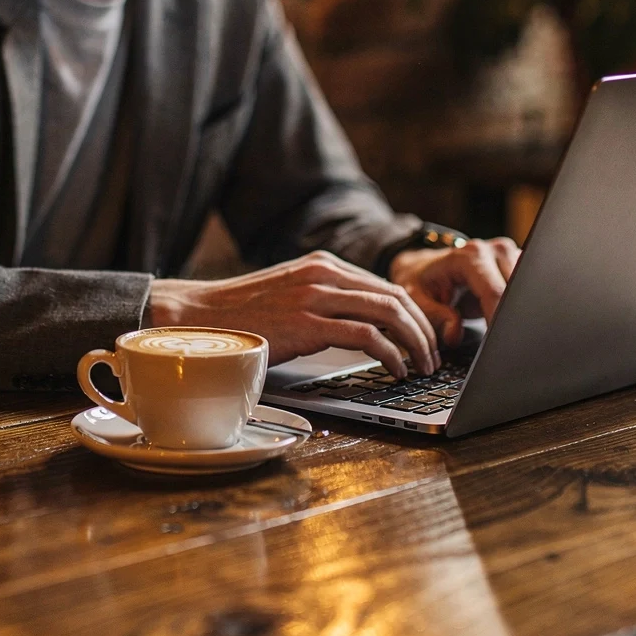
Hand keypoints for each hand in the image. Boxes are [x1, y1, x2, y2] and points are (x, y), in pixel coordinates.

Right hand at [145, 251, 438, 376]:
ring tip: (422, 367)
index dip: (415, 315)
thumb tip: (364, 325)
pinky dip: (391, 355)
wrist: (200, 317)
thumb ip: (326, 300)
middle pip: (397, 297)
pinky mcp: (309, 323)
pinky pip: (367, 336)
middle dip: (424, 330)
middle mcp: (325, 273)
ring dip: (415, 344)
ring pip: (390, 313)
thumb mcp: (291, 295)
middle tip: (434, 357)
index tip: (425, 340)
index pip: (386, 286)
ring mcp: (317, 296)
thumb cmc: (244, 315)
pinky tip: (396, 370)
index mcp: (324, 265)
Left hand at [388, 237, 520, 346]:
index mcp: (470, 256)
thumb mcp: (416, 298)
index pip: (496, 292)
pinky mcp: (518, 265)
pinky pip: (530, 289)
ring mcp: (510, 255)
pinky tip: (509, 319)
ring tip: (503, 330)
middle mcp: (495, 251)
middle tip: (501, 342)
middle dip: (511, 318)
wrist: (426, 266)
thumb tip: (454, 333)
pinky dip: (522, 307)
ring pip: (529, 290)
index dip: (498, 321)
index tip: (497, 344)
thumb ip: (433, 316)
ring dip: (518, 312)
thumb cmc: (421, 282)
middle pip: (518, 291)